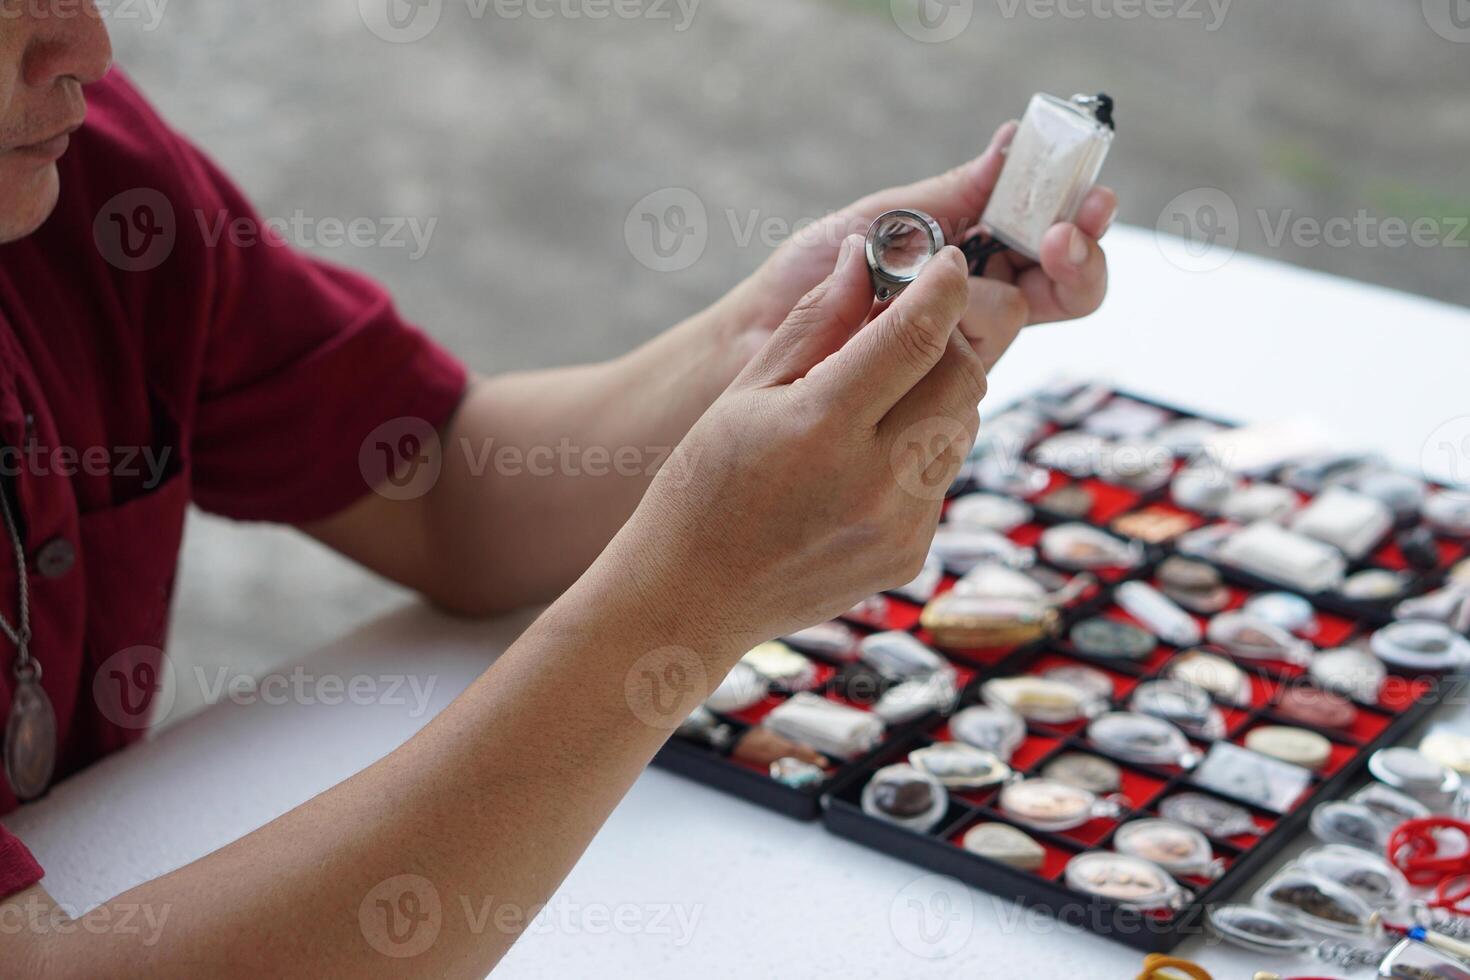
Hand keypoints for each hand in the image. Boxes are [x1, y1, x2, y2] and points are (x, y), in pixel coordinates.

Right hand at [604, 235, 982, 656]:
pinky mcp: (910, 554)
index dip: (942, 287)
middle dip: (945, 340)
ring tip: (876, 398)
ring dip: (935, 394)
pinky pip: (942, 476)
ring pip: (962, 427)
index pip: (916, 338)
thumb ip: (815, 323)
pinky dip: (920, 448)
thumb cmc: (704, 486)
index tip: (947, 262)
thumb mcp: (744, 393)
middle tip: (905, 332)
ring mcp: (899, 526)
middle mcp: (873, 482)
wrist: (690, 598)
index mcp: (821, 429)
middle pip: (962, 379)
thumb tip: (863, 260)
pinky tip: (864, 459)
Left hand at [720, 122, 1114, 371]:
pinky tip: (931, 322)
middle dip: (1074, 257)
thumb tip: (1013, 142)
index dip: (1080, 221)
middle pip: (1065, 288)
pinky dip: (955, 338)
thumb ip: (955, 195)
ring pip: (1016, 320)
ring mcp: (960, 352)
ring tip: (946, 272)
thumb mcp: (885, 220)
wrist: (750, 343)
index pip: (1052, 243)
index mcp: (971, 257)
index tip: (1091, 199)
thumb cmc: (808, 277)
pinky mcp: (936, 397)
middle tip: (1063, 236)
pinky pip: (973, 372)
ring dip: (991, 289)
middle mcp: (977, 306)